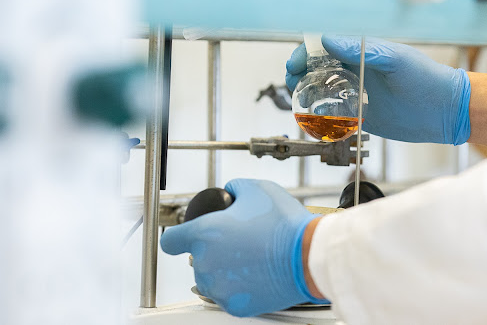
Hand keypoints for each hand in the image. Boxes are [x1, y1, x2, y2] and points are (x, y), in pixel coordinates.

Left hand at [160, 179, 325, 316]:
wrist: (309, 257)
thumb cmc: (285, 225)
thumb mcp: (257, 189)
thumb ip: (234, 188)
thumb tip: (230, 194)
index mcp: (205, 234)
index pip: (170, 240)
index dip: (178, 236)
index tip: (184, 237)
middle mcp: (206, 264)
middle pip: (197, 258)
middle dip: (214, 250)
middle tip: (241, 241)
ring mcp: (219, 288)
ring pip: (212, 278)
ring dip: (224, 270)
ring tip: (252, 258)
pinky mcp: (235, 305)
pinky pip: (229, 294)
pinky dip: (239, 286)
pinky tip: (257, 273)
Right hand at [286, 35, 470, 144]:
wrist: (445, 111)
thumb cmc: (426, 79)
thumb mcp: (395, 60)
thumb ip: (362, 50)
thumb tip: (328, 39)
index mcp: (362, 53)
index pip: (325, 48)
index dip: (305, 54)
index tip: (294, 65)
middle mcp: (356, 71)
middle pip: (318, 70)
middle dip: (299, 74)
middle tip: (291, 84)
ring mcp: (357, 93)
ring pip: (323, 92)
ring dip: (307, 95)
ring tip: (300, 100)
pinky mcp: (361, 116)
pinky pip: (335, 115)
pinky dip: (321, 117)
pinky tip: (315, 120)